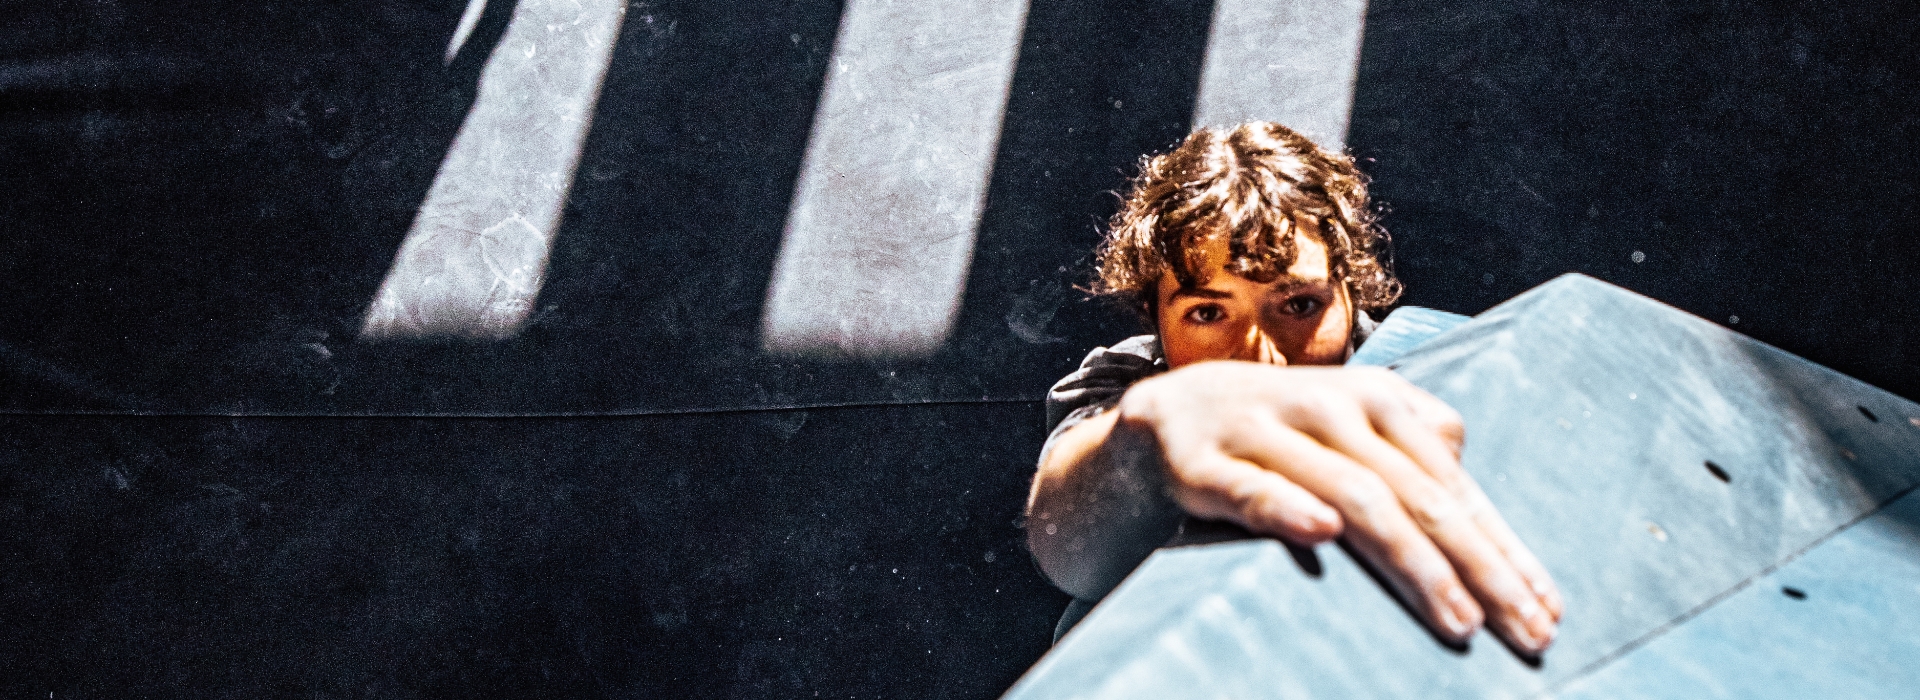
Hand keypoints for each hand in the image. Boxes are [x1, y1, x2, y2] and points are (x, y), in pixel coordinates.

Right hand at [1115, 361, 1563, 653]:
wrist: (1161, 415)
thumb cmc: (1276, 431)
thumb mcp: (1350, 420)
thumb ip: (1412, 437)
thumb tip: (1465, 465)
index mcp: (1375, 399)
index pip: (1453, 484)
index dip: (1504, 548)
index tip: (1547, 610)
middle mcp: (1327, 407)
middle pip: (1417, 495)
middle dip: (1480, 567)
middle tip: (1525, 631)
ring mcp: (1265, 431)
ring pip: (1352, 497)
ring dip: (1412, 561)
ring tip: (1457, 618)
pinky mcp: (1204, 462)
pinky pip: (1250, 490)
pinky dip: (1286, 508)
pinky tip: (1321, 533)